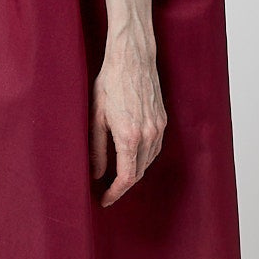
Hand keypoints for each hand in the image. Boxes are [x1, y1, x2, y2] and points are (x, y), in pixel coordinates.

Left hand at [90, 28, 166, 205]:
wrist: (132, 58)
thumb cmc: (109, 83)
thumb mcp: (95, 117)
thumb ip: (96, 149)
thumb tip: (97, 174)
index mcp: (129, 136)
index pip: (126, 178)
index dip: (115, 193)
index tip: (105, 200)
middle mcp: (148, 135)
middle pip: (138, 174)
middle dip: (122, 186)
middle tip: (106, 192)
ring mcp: (158, 128)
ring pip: (148, 163)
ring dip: (133, 173)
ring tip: (116, 177)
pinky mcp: (163, 121)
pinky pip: (155, 149)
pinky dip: (143, 159)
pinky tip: (131, 157)